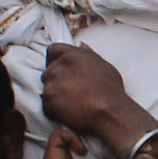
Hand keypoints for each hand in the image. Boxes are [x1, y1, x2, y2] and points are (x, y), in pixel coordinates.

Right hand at [28, 126, 130, 158]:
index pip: (93, 154)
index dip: (103, 148)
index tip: (118, 148)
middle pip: (82, 139)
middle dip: (96, 135)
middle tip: (111, 138)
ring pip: (69, 132)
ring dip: (82, 133)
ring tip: (97, 142)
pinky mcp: (52, 157)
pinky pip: (58, 135)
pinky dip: (71, 137)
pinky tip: (83, 150)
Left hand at [40, 43, 155, 154]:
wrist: (108, 113)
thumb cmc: (110, 91)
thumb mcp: (104, 66)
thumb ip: (89, 55)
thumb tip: (81, 46)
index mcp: (72, 56)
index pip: (53, 50)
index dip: (55, 60)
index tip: (62, 70)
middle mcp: (59, 67)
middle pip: (49, 71)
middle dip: (57, 81)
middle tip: (71, 92)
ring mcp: (52, 84)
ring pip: (47, 88)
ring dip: (55, 96)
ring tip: (72, 103)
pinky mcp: (48, 100)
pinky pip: (46, 105)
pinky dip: (55, 111)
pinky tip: (69, 113)